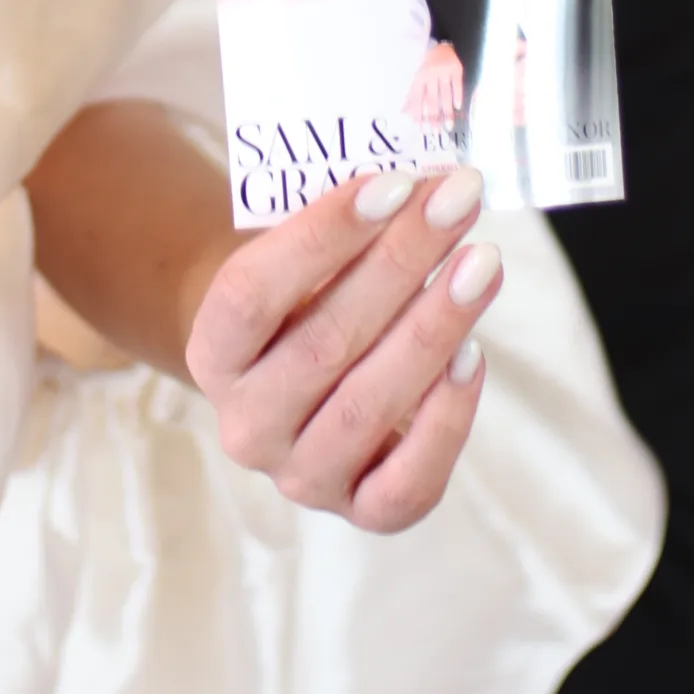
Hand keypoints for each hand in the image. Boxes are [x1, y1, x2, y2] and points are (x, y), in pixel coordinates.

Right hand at [185, 169, 499, 533]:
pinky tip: (474, 354)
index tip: (393, 183)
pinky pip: (408, 481)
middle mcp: (245, 424)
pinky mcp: (361, 510)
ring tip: (482, 263)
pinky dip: (446, 417)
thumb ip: (337, 230)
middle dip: (401, 263)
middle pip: (323, 342)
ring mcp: (300, 475)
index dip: (323, 236)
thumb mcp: (295, 261)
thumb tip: (417, 184)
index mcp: (211, 352)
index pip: (252, 292)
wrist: (298, 380)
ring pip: (370, 404)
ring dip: (434, 327)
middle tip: (456, 201)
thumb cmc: (304, 300)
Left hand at [404, 38, 464, 123]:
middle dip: (432, 117)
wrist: (445, 45)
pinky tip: (458, 107)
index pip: (416, 98)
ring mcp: (444, 72)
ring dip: (447, 112)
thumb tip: (403, 112)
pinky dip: (457, 96)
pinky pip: (457, 85)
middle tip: (434, 131)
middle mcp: (430, 75)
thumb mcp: (419, 78)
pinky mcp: (456, 69)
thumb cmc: (429, 66)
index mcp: (419, 77)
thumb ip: (412, 95)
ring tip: (448, 125)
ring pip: (445, 94)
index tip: (418, 127)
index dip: (417, 112)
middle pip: (431, 99)